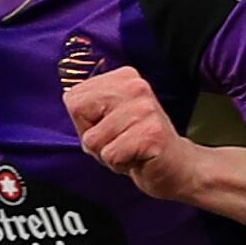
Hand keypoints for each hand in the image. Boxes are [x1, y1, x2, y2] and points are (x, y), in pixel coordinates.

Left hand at [66, 68, 200, 199]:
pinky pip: (111, 155)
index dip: (85, 122)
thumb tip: (69, 99)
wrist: (176, 167)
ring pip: (94, 139)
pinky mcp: (151, 133)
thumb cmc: (135, 145)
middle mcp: (136, 86)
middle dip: (92, 137)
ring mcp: (145, 109)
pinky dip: (120, 164)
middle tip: (118, 141)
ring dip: (107, 154)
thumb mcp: (106, 119)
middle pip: (79, 112)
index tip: (110, 128)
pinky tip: (138, 158)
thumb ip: (87, 108)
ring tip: (129, 149)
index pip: (73, 97)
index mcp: (123, 77)